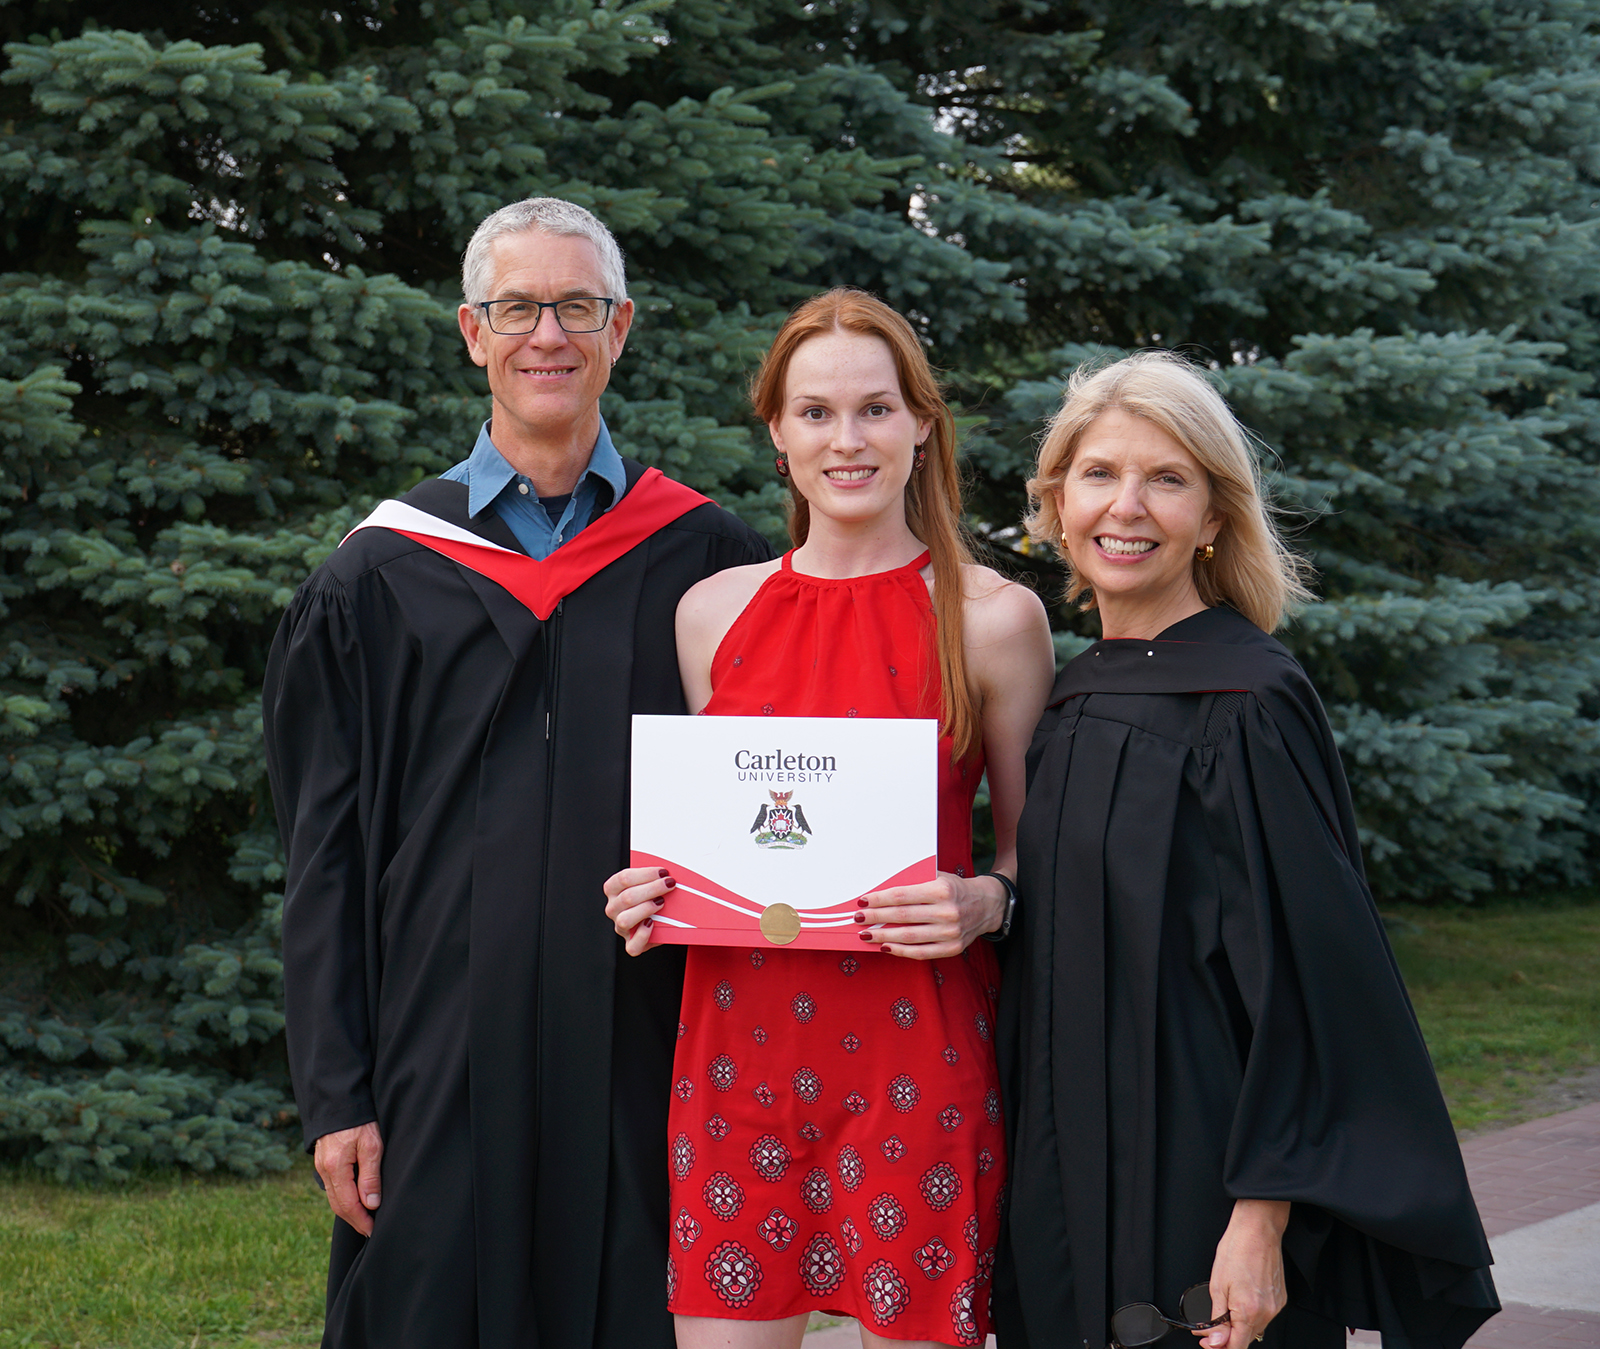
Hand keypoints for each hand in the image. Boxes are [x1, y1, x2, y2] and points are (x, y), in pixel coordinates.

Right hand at [314, 1121, 383, 1237]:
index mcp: (335, 1168)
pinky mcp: (323, 1162)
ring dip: (348, 1210)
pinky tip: (355, 1200)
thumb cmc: (360, 1121)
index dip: (361, 1220)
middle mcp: (324, 1170)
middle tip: (370, 1230)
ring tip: (365, 1219)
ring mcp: (321, 1166)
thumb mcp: (371, 1145)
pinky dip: (343, 1198)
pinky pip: (332, 1187)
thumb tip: (371, 1204)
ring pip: (334, 1197)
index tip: (373, 1230)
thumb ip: (370, 1176)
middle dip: (354, 1220)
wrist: (339, 1101)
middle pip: (338, 1205)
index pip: (347, 1204)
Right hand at [603, 866, 674, 955]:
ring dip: (646, 909)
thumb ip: (653, 877)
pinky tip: (653, 924)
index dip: (644, 874)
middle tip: (669, 884)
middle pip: (627, 897)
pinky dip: (643, 935)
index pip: (623, 878)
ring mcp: (621, 928)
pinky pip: (633, 945)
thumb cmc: (654, 899)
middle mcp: (614, 909)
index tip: (662, 872)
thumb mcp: (650, 885)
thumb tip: (667, 873)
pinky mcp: (631, 945)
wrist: (661, 922)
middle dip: (652, 888)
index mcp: (614, 890)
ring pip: (625, 920)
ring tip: (661, 903)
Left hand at [854, 871, 1008, 958]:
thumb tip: (880, 892)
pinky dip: (901, 951)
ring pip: (909, 937)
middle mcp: (947, 911)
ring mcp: (951, 932)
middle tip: (858, 919)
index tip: (863, 901)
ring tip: (867, 934)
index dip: (880, 899)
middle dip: (876, 918)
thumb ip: (914, 883)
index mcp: (942, 890)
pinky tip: (886, 947)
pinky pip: (921, 952)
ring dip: (884, 936)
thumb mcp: (939, 877)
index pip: (902, 896)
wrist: (987, 905)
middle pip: (902, 916)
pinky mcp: (953, 948)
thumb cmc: (955, 888)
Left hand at [1199, 1199, 1289, 1347]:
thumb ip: (1217, 1319)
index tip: (1207, 1342)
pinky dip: (1250, 1314)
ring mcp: (1275, 1306)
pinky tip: (1239, 1301)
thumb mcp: (1217, 1285)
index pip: (1237, 1347)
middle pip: (1245, 1339)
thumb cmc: (1236, 1249)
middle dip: (1226, 1336)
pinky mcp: (1279, 1299)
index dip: (1219, 1347)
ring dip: (1238, 1325)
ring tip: (1223, 1309)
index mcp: (1248, 1311)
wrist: (1257, 1229)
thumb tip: (1215, 1342)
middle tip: (1209, 1327)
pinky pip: (1263, 1316)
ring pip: (1254, 1328)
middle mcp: (1266, 1312)